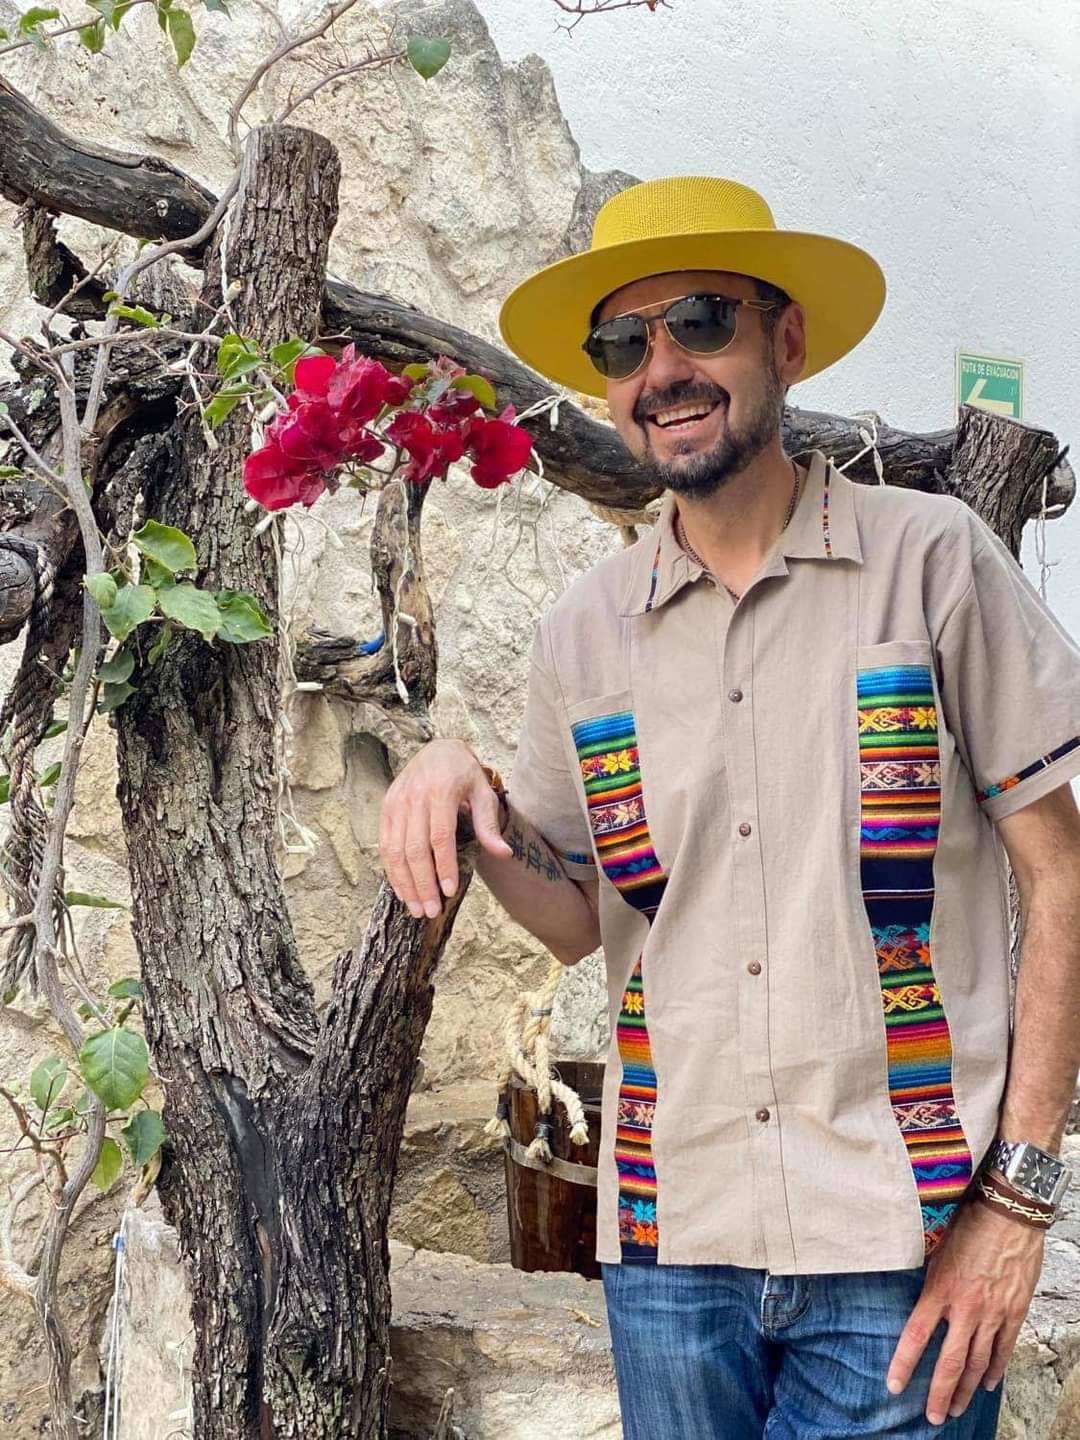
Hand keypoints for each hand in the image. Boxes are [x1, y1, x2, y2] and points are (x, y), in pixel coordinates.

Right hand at [379, 738, 510, 918]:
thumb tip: (504, 853)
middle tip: (432, 910)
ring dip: (405, 883)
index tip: (450, 891)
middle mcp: (415, 798)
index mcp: (441, 792)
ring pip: (395, 850)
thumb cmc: (463, 774)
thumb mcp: (482, 793)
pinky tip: (402, 889)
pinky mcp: (386, 809)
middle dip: (423, 883)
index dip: (444, 866)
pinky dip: (392, 870)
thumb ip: (490, 824)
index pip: (440, 836)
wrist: (437, 750)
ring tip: (417, 908)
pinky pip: (385, 845)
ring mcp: (396, 803)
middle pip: (415, 848)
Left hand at [887, 1200, 1044, 1425]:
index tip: (893, 1385)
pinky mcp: (1014, 1313)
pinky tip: (986, 1384)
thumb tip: (917, 1295)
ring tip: (955, 1408)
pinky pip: (1003, 1350)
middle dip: (939, 1393)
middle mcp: (965, 1308)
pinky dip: (995, 1370)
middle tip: (932, 1418)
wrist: (1009, 1214)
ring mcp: (992, 1314)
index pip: (916, 1335)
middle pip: (949, 1362)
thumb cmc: (969, 1224)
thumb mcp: (937, 1249)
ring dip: (965, 1389)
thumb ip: (929, 1278)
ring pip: (977, 1363)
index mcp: (940, 1289)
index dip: (904, 1363)